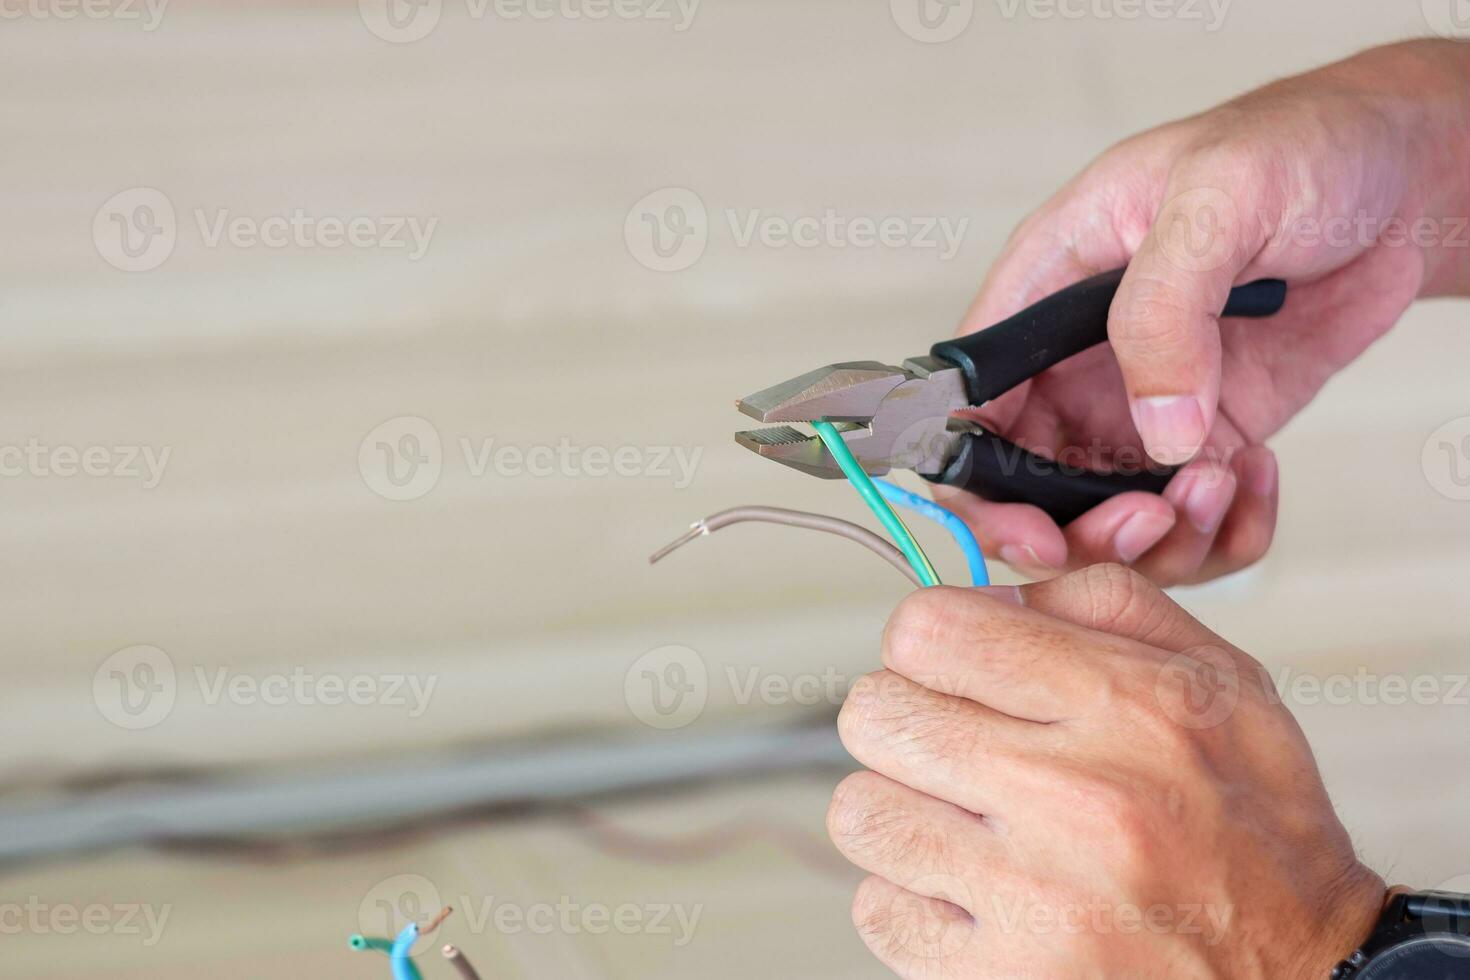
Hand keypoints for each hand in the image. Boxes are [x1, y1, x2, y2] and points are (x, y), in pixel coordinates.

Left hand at [828, 566, 1385, 977]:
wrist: (1307, 976)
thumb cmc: (1255, 827)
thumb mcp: (1219, 678)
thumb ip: (1103, 605)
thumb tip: (988, 594)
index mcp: (1125, 706)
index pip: (928, 630)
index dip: (927, 640)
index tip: (950, 666)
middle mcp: (1075, 798)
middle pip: (875, 713)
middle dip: (904, 719)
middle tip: (952, 746)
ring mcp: (1035, 898)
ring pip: (862, 811)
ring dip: (904, 810)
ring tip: (965, 824)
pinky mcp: (1005, 976)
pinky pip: (878, 909)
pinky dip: (912, 899)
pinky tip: (975, 892)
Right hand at [949, 39, 1469, 584]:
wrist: (1403, 179)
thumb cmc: (1295, 148)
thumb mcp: (1216, 198)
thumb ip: (1162, 311)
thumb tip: (1158, 432)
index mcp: (1044, 287)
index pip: (972, 401)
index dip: (977, 480)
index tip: (1029, 530)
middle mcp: (1077, 359)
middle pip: (1027, 482)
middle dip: (1074, 527)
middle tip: (1147, 521)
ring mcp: (1141, 404)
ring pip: (1109, 515)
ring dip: (1161, 535)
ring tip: (1221, 484)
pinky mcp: (1209, 434)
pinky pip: (1193, 517)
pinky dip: (1224, 530)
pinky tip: (1258, 478)